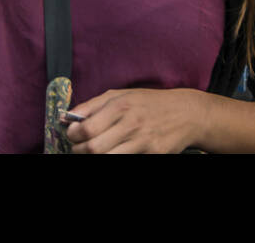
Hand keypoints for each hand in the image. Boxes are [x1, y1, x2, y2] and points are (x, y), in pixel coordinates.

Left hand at [65, 88, 204, 153]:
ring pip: (107, 158)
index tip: (73, 135)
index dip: (73, 135)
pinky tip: (113, 153)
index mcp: (120, 105)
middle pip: (93, 148)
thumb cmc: (149, 102)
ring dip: (94, 158)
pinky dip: (114, 159)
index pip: (86, 128)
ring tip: (93, 152)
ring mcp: (142, 141)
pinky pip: (125, 160)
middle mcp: (130, 123)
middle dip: (79, 151)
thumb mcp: (122, 95)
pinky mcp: (152, 154)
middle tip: (78, 148)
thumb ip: (93, 105)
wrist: (186, 113)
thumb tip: (68, 116)